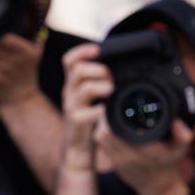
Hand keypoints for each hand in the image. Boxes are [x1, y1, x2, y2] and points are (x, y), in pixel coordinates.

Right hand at [61, 43, 110, 170]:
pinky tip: (106, 111)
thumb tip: (125, 65)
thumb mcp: (91, 96)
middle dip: (98, 69)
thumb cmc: (90, 117)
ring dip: (102, 87)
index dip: (81, 51)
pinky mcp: (76, 122)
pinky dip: (98, 111)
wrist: (78, 146)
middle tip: (112, 77)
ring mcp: (71, 107)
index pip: (69, 60)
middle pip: (77, 70)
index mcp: (73, 83)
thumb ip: (100, 80)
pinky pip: (86, 113)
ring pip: (84, 88)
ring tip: (112, 91)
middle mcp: (69, 92)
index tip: (97, 49)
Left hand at [94, 116, 193, 194]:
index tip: (116, 107)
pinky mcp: (114, 164)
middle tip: (110, 109)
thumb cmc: (168, 165)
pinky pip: (103, 146)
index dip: (110, 118)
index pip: (112, 132)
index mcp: (141, 151)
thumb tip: (176, 121)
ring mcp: (118, 161)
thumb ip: (181, 135)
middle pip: (102, 134)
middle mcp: (126, 156)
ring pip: (100, 140)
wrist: (159, 187)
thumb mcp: (179, 150)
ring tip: (110, 117)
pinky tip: (110, 128)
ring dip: (102, 127)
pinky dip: (104, 136)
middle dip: (104, 120)